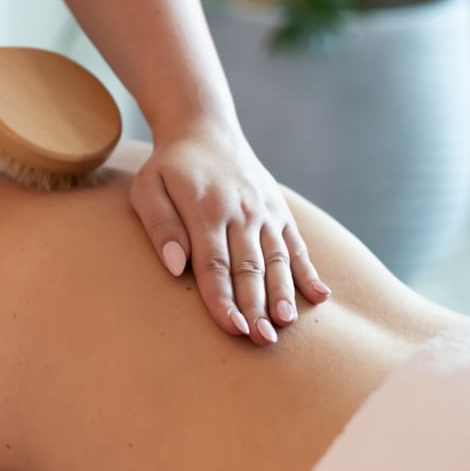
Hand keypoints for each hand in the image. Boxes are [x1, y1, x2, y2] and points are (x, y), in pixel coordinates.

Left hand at [129, 124, 331, 345]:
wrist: (206, 129)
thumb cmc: (170, 167)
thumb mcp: (148, 188)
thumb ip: (160, 225)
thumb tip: (175, 265)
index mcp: (206, 209)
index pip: (215, 264)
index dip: (223, 299)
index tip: (232, 328)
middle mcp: (241, 212)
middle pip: (250, 268)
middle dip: (256, 307)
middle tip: (262, 341)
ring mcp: (264, 212)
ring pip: (277, 259)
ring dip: (283, 294)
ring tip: (286, 324)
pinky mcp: (279, 211)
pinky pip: (296, 245)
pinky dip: (308, 271)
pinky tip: (320, 297)